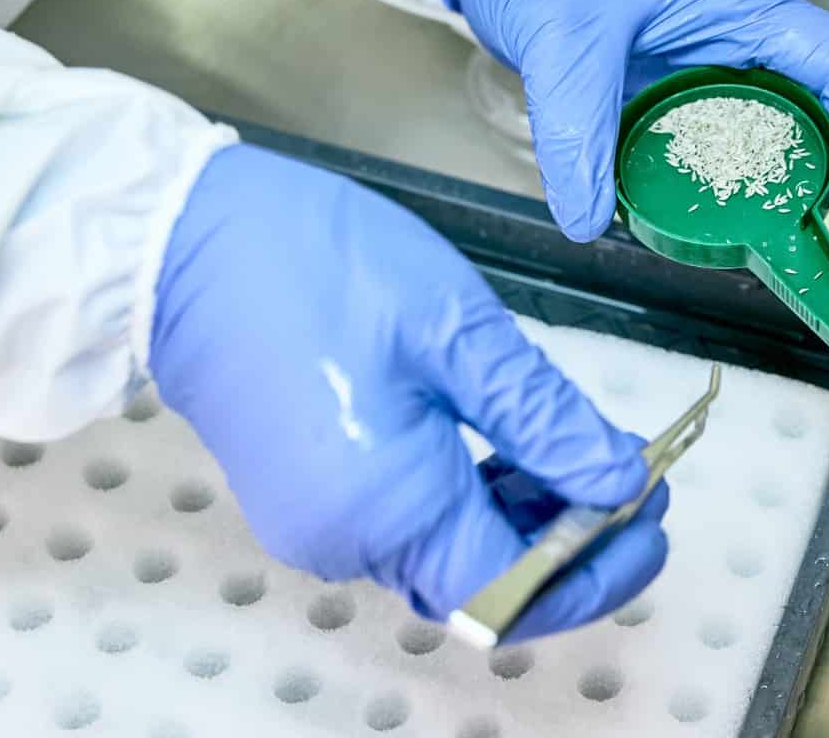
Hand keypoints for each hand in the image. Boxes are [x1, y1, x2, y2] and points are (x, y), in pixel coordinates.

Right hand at [149, 144, 666, 639]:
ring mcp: (319, 524)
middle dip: (570, 541)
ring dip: (524, 518)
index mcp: (388, 509)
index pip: (519, 588)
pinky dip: (473, 500)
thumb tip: (618, 478)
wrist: (178, 239)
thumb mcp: (457, 332)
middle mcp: (347, 541)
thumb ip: (545, 418)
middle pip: (487, 582)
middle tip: (630, 475)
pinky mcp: (309, 496)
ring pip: (451, 556)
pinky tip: (512, 448)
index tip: (650, 518)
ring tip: (580, 450)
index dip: (597, 567)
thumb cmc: (313, 266)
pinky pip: (410, 528)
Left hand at [436, 0, 828, 242]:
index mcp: (738, 3)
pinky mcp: (673, 76)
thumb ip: (576, 136)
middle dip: (822, 170)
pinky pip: (714, 132)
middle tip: (798, 233)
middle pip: (819, 103)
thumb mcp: (559, 42)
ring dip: (767, 178)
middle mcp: (737, 29)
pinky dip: (713, 174)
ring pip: (769, 123)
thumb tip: (588, 222)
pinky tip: (689, 211)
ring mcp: (707, 53)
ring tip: (750, 233)